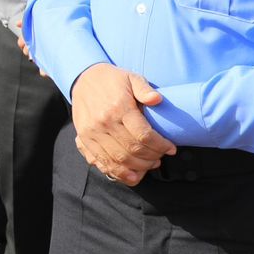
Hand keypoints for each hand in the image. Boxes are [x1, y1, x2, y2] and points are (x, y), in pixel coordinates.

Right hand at [70, 63, 175, 185]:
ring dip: (138, 167)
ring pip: (118, 160)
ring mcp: (92, 133)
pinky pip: (102, 162)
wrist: (83, 79)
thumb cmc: (111, 80)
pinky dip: (118, 173)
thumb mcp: (130, 77)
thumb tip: (157, 99)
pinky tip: (132, 175)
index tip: (171, 148)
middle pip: (132, 150)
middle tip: (161, 156)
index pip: (143, 135)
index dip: (160, 145)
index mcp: (118, 107)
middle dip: (152, 157)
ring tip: (150, 164)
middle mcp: (103, 122)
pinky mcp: (85, 139)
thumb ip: (144, 88)